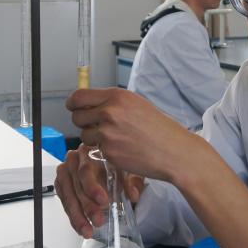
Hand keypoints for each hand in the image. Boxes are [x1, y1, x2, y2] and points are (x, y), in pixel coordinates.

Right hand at [54, 145, 144, 237]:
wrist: (106, 161)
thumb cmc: (116, 163)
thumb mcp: (128, 168)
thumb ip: (132, 181)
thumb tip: (133, 195)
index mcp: (89, 151)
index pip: (86, 170)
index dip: (92, 187)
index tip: (103, 201)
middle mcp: (74, 160)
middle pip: (76, 185)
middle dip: (87, 206)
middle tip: (98, 220)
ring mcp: (66, 172)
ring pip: (68, 196)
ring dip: (78, 215)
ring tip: (88, 230)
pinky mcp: (62, 184)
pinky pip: (64, 202)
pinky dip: (73, 216)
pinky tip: (81, 227)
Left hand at [65, 87, 199, 182]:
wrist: (174, 151)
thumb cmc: (159, 128)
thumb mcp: (136, 104)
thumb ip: (111, 102)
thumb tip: (89, 103)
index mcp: (116, 96)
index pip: (78, 96)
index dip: (73, 103)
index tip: (74, 108)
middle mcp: (109, 112)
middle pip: (76, 116)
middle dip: (83, 122)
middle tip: (96, 127)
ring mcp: (108, 133)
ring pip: (84, 135)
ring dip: (94, 138)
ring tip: (114, 139)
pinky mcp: (109, 152)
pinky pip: (96, 150)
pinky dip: (105, 150)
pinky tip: (122, 149)